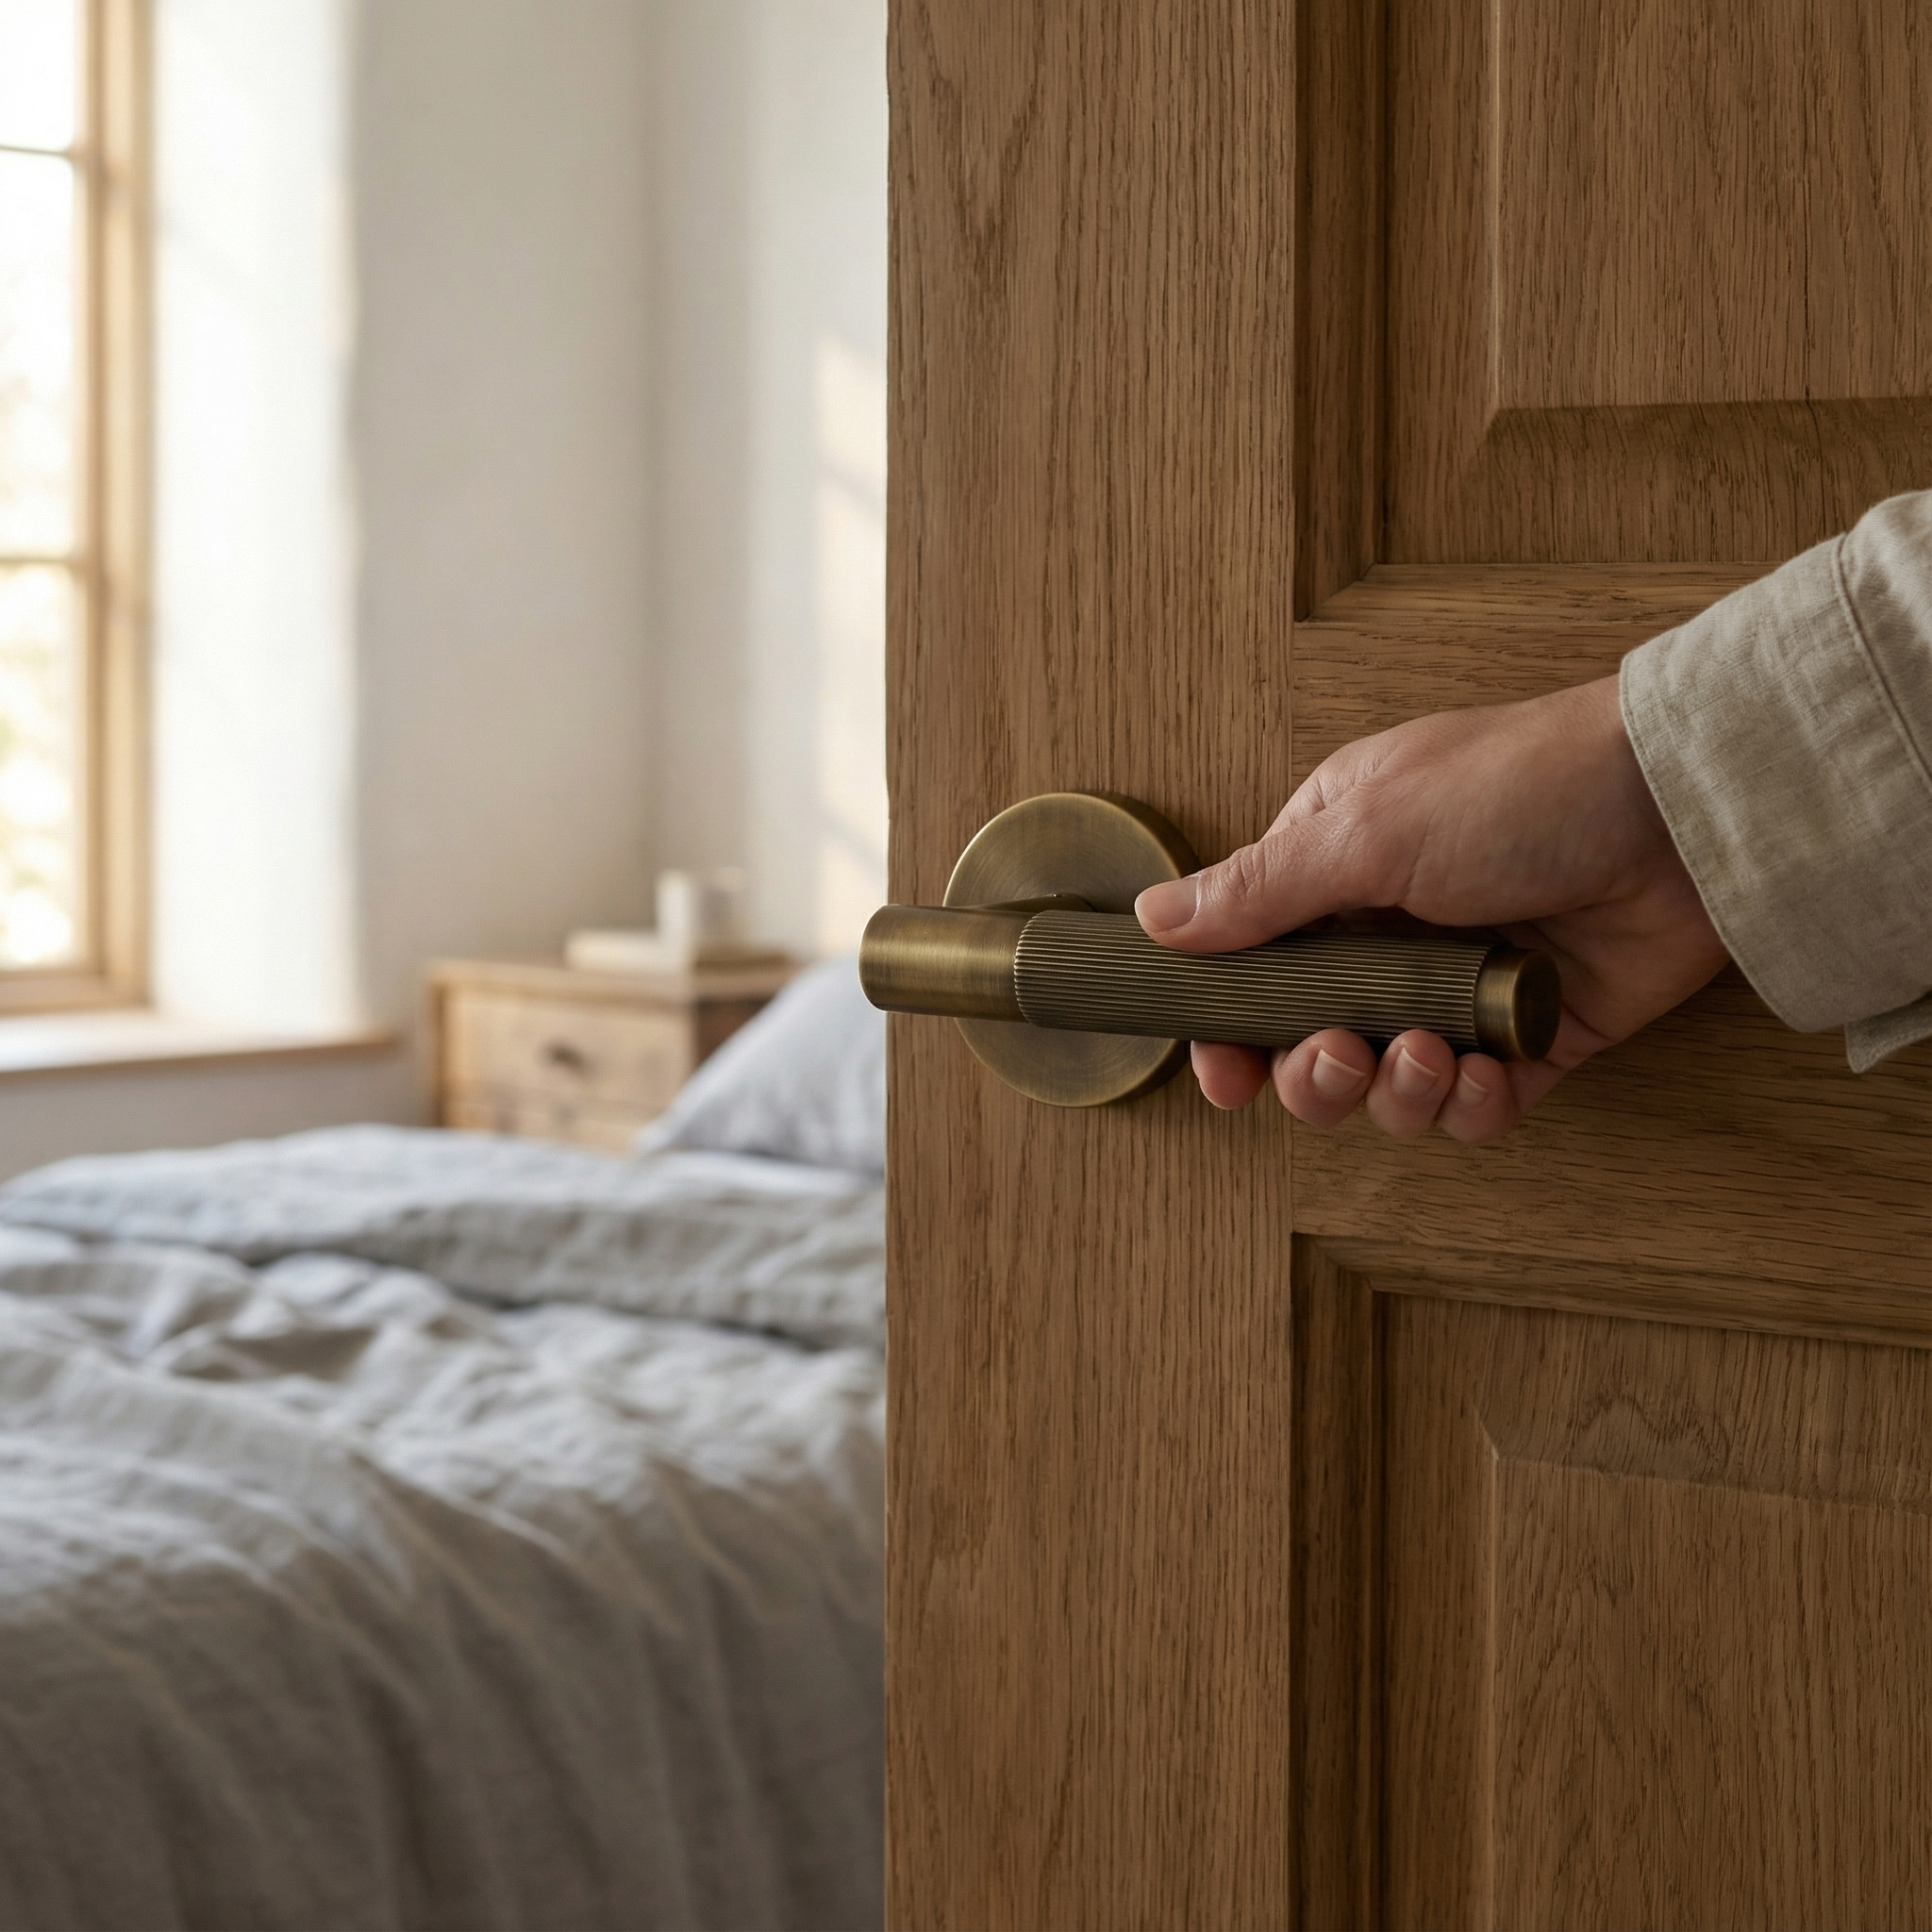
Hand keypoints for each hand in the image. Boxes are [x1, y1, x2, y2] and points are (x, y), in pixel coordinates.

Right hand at [1133, 674, 1727, 1140]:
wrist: (1683, 812)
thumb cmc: (1520, 790)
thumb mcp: (1366, 830)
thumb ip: (1258, 893)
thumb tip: (1152, 920)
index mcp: (1334, 872)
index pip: (1251, 972)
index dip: (1228, 1033)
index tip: (1224, 1069)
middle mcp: (1389, 936)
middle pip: (1309, 1046)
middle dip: (1313, 1073)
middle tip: (1339, 1054)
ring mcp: (1460, 991)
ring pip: (1388, 1089)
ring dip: (1393, 1093)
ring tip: (1424, 1055)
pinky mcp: (1531, 1037)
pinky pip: (1476, 1106)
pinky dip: (1469, 1107)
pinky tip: (1480, 1077)